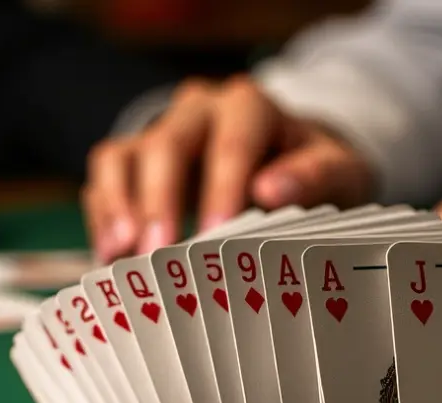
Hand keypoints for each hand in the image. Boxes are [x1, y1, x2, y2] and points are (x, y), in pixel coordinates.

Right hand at [83, 75, 373, 260]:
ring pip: (126, 156)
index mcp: (249, 107)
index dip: (221, 186)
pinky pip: (106, 175)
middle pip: (167, 144)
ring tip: (121, 254)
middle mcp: (198, 110)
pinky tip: (110, 254)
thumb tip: (272, 190)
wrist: (292, 160)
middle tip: (158, 253)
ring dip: (120, 206)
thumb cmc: (313, 169)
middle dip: (159, 201)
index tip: (215, 232)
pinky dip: (104, 213)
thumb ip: (314, 175)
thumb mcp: (337, 170)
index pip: (232, 141)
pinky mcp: (138, 158)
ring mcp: (162, 132)